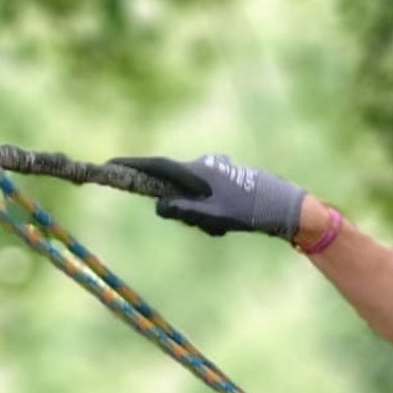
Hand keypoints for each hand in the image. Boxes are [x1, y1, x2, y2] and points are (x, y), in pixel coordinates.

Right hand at [109, 151, 305, 240]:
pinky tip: (229, 225)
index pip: (157, 166)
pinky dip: (209, 212)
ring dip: (199, 215)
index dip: (132, 165)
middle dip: (182, 210)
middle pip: (174, 186)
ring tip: (222, 228)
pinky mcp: (224, 176)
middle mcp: (203, 164)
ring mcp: (215, 169)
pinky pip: (205, 196)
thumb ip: (183, 211)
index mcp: (197, 171)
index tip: (109, 163)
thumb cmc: (247, 211)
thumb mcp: (212, 217)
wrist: (282, 206)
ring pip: (191, 195)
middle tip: (208, 227)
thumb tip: (158, 205)